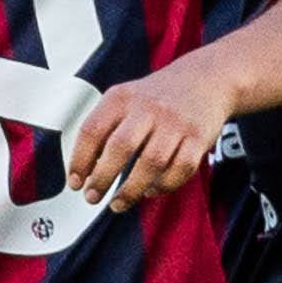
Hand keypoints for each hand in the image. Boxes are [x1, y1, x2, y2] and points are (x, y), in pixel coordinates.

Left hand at [64, 66, 232, 210]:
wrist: (206, 79)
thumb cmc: (157, 97)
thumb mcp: (124, 99)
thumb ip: (104, 127)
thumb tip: (85, 168)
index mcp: (122, 98)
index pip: (92, 130)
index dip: (79, 161)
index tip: (75, 183)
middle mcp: (148, 107)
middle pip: (121, 147)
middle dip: (102, 178)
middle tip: (92, 197)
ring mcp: (175, 123)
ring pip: (152, 163)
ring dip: (131, 190)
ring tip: (117, 203)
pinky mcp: (198, 138)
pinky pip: (180, 169)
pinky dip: (163, 186)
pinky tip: (150, 190)